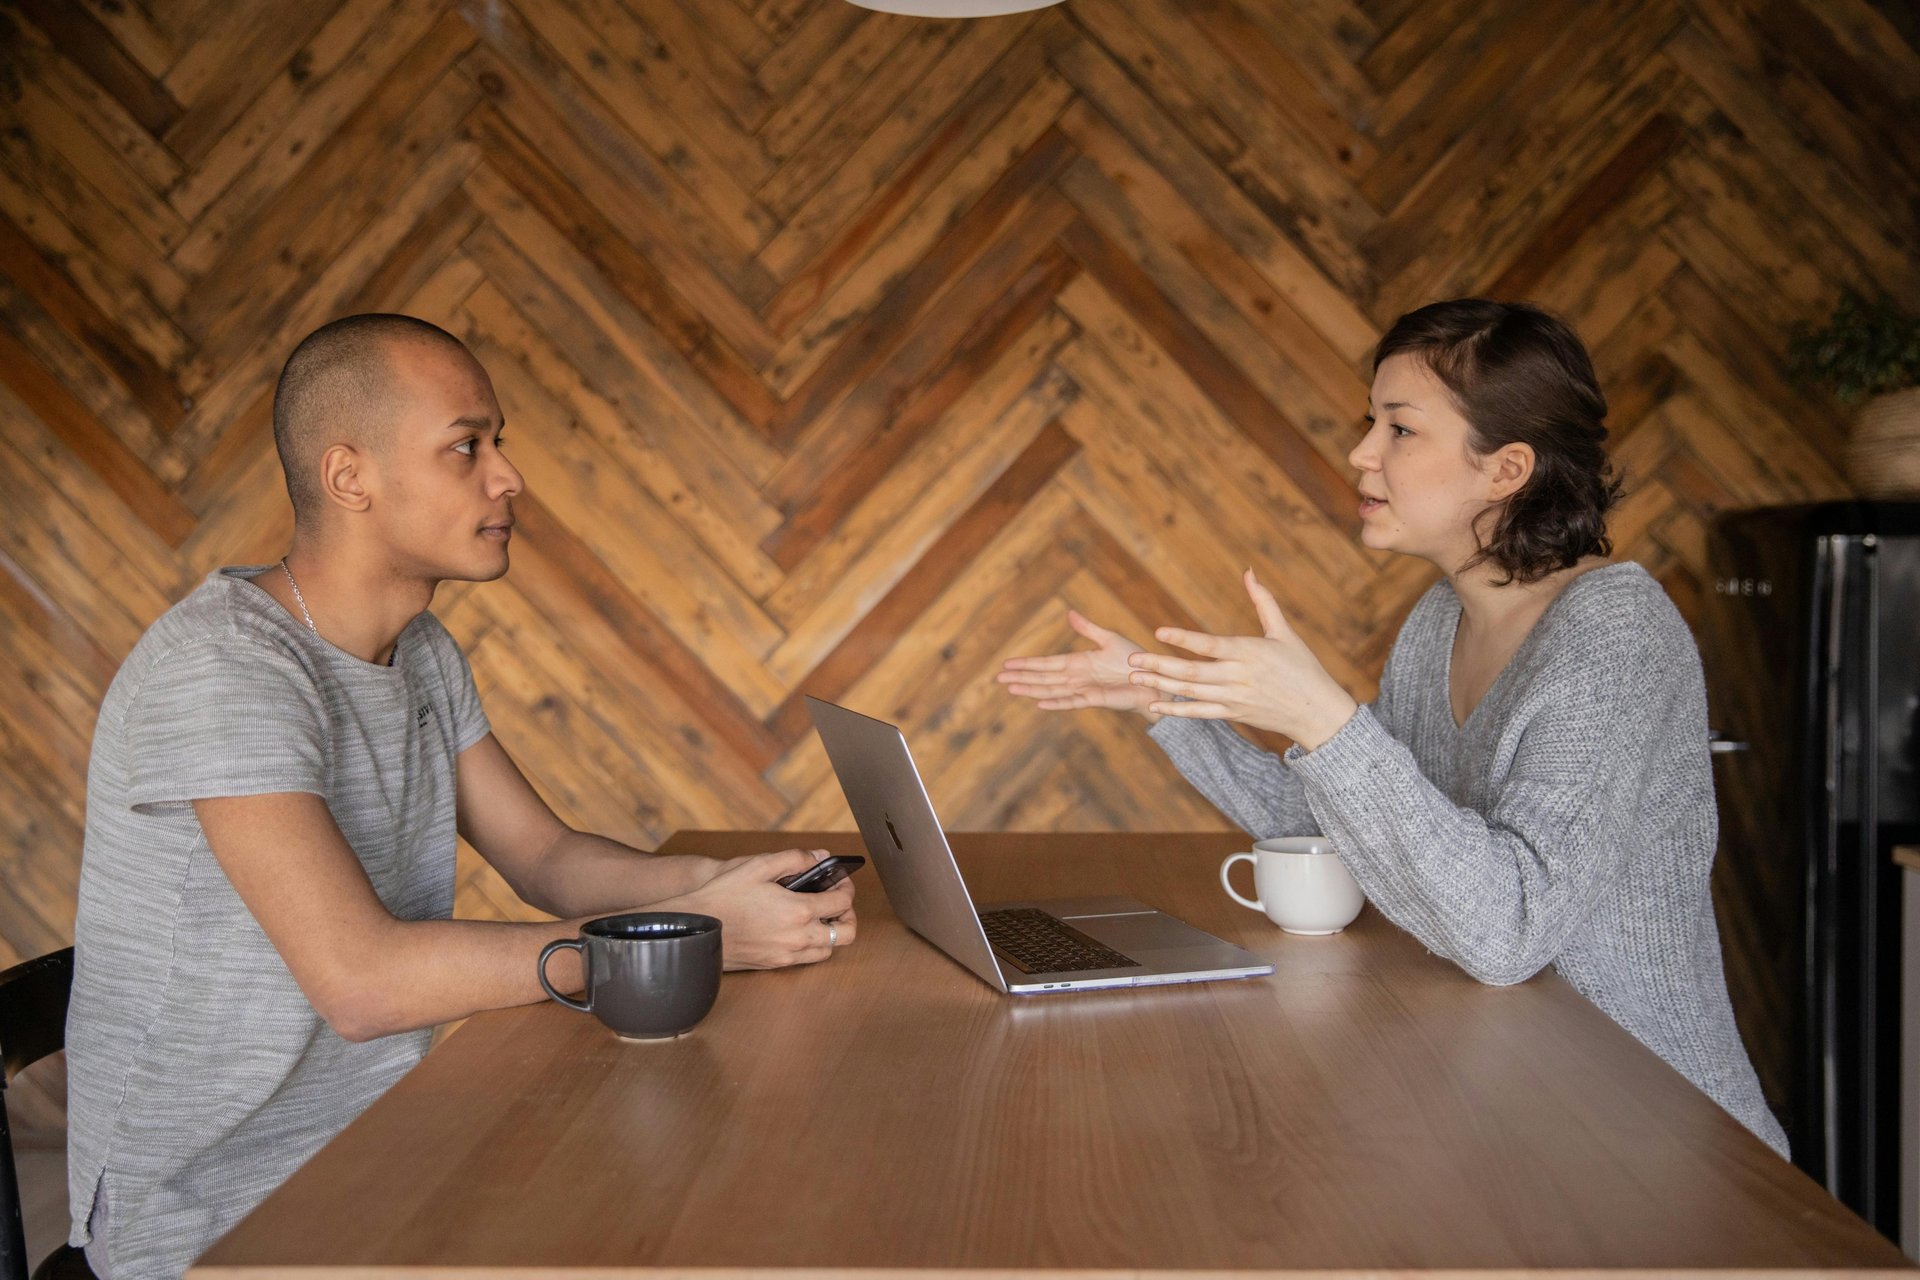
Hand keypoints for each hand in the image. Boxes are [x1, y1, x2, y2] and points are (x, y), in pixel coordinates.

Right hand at [661, 849, 857, 969]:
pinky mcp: (774, 965)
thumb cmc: (723, 895)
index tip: (841, 881)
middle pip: (846, 933)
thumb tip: (819, 857)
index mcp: (799, 910)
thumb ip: (794, 858)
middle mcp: (798, 937)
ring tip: (820, 916)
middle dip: (849, 916)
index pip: (842, 902)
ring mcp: (787, 955)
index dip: (847, 888)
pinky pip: (807, 959)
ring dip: (831, 933)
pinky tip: (799, 930)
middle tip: (838, 903)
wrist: (695, 926)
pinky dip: (812, 945)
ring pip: (828, 950)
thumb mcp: (759, 865)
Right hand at [998, 610, 1159, 719]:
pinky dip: (1055, 703)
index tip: (1007, 664)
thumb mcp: (1108, 639)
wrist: (1153, 680)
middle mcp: (1076, 677)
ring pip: (1051, 690)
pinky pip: (1071, 701)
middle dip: (1021, 678)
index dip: (1027, 664)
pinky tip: (1039, 704)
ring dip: (1031, 690)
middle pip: (1042, 678)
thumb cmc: (1134, 660)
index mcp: (1077, 662)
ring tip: (1011, 689)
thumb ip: (1087, 629)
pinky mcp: (1094, 699)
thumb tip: (1069, 613)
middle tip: (998, 679)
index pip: (1046, 664)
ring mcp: (1083, 689)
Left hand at [1127, 570, 1357, 749]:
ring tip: (1134, 678)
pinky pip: (1199, 713)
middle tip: (1132, 660)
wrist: (1316, 712)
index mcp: (1250, 653)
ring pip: (1191, 693)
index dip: (1184, 639)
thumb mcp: (1285, 632)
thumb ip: (1263, 601)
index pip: (1210, 645)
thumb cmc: (1302, 667)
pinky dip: (1176, 711)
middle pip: (1193, 672)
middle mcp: (1239, 677)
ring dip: (1161, 685)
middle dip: (1160, 665)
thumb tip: (1248, 571)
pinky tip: (1154, 705)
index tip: (1159, 632)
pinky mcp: (1233, 715)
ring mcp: (1234, 699)